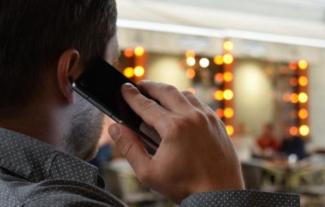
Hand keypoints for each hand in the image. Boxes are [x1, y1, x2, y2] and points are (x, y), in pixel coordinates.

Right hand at [108, 81, 243, 202]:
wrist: (220, 194)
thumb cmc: (185, 186)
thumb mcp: (149, 172)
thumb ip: (129, 147)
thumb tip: (116, 128)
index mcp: (174, 128)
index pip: (146, 105)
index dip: (132, 96)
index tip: (124, 88)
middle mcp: (192, 117)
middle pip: (166, 91)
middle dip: (150, 86)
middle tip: (139, 86)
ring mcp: (207, 118)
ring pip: (185, 94)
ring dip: (169, 92)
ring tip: (158, 95)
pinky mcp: (217, 122)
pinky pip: (199, 103)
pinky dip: (186, 100)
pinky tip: (180, 107)